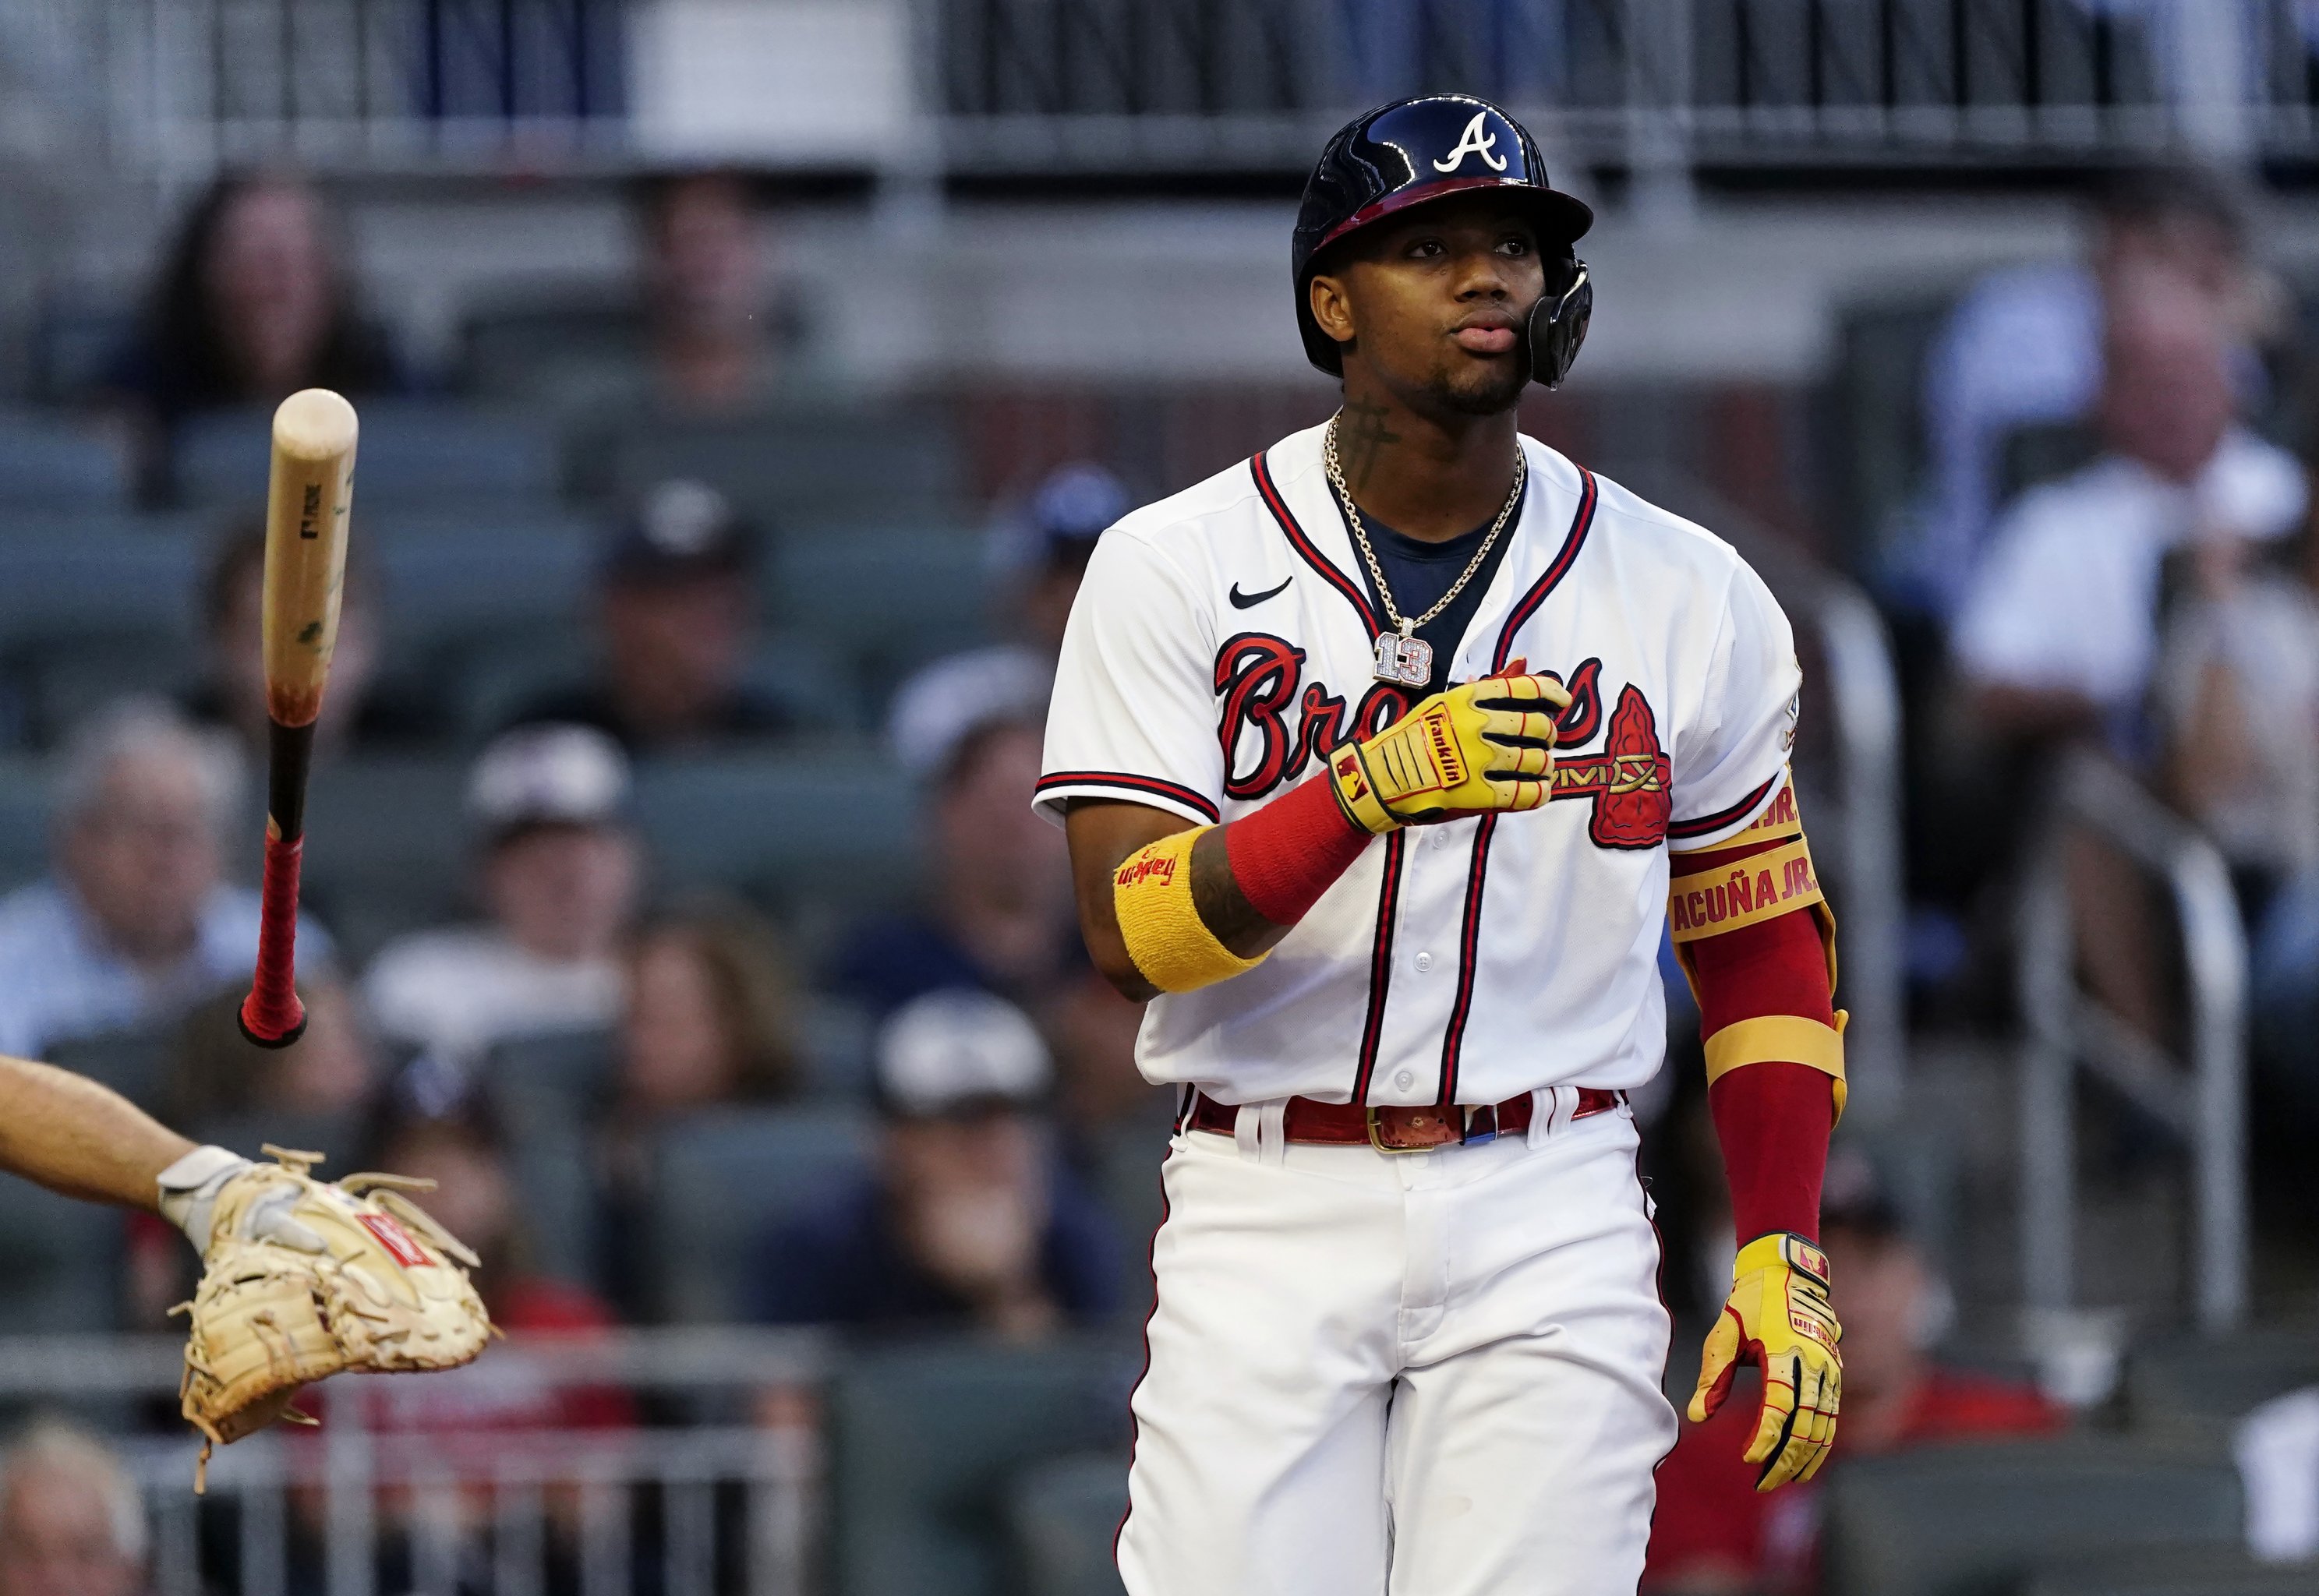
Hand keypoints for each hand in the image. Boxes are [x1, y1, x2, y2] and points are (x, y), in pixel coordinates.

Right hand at [1328, 670, 1570, 832]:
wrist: (1380, 779)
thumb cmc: (1410, 739)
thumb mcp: (1442, 703)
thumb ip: (1484, 689)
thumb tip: (1522, 664)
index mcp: (1466, 699)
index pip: (1523, 688)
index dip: (1552, 692)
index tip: (1563, 700)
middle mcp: (1476, 726)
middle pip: (1536, 726)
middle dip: (1548, 734)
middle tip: (1544, 741)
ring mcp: (1478, 761)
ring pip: (1536, 760)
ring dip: (1545, 765)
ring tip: (1541, 767)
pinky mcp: (1479, 795)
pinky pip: (1525, 794)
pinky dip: (1540, 793)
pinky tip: (1539, 791)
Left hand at [1689, 1231, 1842, 1490]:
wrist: (1787, 1272)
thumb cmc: (1749, 1302)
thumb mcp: (1724, 1333)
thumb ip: (1712, 1376)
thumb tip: (1697, 1415)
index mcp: (1783, 1351)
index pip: (1779, 1407)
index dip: (1766, 1437)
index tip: (1748, 1460)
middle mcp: (1813, 1363)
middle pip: (1806, 1424)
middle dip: (1786, 1459)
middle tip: (1764, 1485)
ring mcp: (1829, 1368)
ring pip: (1824, 1424)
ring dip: (1808, 1456)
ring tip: (1787, 1480)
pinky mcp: (1834, 1371)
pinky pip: (1832, 1413)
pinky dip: (1822, 1440)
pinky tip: (1808, 1459)